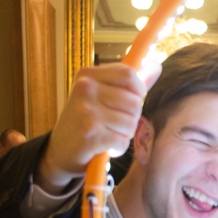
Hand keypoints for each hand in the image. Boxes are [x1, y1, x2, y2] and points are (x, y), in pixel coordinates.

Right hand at [36, 62, 162, 193]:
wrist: (60, 151)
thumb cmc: (85, 121)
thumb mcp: (101, 95)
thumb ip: (129, 83)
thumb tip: (157, 66)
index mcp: (87, 75)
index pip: (129, 74)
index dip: (138, 90)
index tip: (131, 100)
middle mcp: (85, 89)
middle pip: (134, 101)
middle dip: (132, 117)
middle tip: (115, 124)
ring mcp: (86, 112)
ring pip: (131, 122)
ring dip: (125, 134)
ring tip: (109, 134)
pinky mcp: (90, 135)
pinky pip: (122, 141)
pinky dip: (119, 148)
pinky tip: (106, 147)